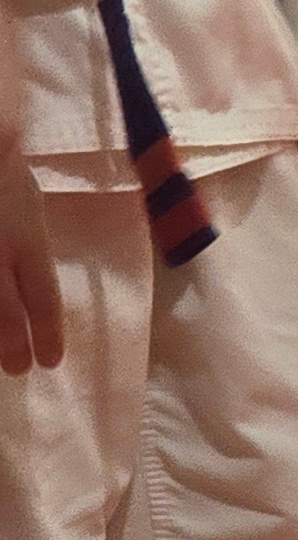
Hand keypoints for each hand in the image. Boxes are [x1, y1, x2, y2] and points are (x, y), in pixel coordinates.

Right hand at [0, 147, 59, 376]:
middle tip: (18, 371)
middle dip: (10, 345)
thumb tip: (27, 274)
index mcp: (24, 234)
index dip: (46, 329)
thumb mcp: (21, 193)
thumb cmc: (2, 168)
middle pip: (3, 310)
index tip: (51, 361)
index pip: (40, 292)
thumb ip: (23, 233)